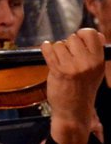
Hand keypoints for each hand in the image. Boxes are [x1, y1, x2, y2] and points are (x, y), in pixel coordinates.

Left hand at [43, 28, 104, 143]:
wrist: (73, 110)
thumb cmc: (83, 88)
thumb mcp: (96, 71)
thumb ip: (95, 53)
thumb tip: (97, 34)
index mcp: (98, 61)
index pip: (91, 34)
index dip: (82, 34)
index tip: (78, 40)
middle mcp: (87, 63)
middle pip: (72, 38)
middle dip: (68, 44)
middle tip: (68, 56)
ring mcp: (72, 67)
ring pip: (59, 44)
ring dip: (57, 51)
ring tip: (60, 61)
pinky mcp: (57, 71)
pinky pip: (48, 50)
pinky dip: (45, 48)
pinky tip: (46, 49)